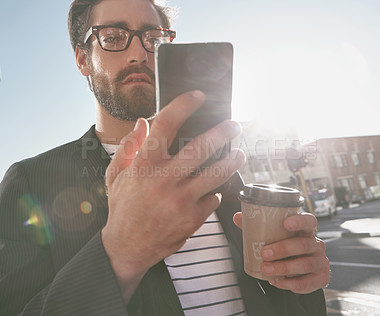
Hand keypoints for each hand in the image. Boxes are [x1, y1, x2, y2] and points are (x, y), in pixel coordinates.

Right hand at [103, 91, 245, 301]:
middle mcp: (165, 180)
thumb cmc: (123, 208)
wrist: (128, 246)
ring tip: (239, 154)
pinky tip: (213, 189)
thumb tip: (143, 123)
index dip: (184, 105)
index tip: (197, 96)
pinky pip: (214, 198)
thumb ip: (128, 147)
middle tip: (234, 125)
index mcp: (144, 165)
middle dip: (223, 132)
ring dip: (233, 160)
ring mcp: (181, 200)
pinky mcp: (193, 218)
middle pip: (201, 148)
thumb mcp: (116, 175)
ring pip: (217, 174)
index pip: (166, 125)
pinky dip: (215, 192)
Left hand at [233, 212, 329, 293]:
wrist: (300, 270)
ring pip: (305, 264)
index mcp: (305, 230)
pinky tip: (276, 282)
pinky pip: (307, 282)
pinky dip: (290, 283)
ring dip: (284, 268)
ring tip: (266, 269)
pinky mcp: (321, 277)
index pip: (309, 221)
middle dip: (283, 249)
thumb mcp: (274, 236)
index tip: (286, 223)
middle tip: (265, 253)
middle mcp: (316, 244)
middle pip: (303, 244)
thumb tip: (238, 217)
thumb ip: (257, 226)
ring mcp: (320, 261)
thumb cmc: (286, 246)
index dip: (300, 221)